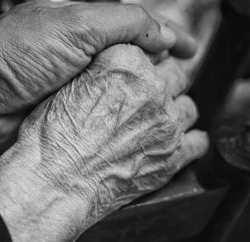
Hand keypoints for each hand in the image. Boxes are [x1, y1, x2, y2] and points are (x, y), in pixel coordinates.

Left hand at [0, 0, 196, 154]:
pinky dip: (115, 115)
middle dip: (154, 67)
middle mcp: (76, 50)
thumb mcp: (75, 25)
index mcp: (79, 21)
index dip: (164, 34)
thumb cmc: (12, 54)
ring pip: (114, 87)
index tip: (189, 50)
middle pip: (126, 56)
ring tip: (161, 105)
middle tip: (177, 82)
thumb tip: (162, 33)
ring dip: (137, 95)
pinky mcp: (62, 110)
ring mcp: (69, 82)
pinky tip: (129, 122)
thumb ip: (123, 24)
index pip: (132, 22)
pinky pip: (96, 111)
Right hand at [0, 44, 207, 241]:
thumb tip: (111, 77)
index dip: (140, 67)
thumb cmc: (51, 137)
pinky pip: (198, 142)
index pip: (147, 52)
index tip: (134, 78)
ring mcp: (167, 123)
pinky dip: (189, 142)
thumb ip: (100, 74)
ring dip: (175, 113)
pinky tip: (173, 145)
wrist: (55, 180)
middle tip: (146, 100)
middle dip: (163, 84)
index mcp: (124, 64)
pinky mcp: (173, 156)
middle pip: (174, 75)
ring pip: (187, 108)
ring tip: (157, 124)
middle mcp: (152, 88)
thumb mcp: (66, 88)